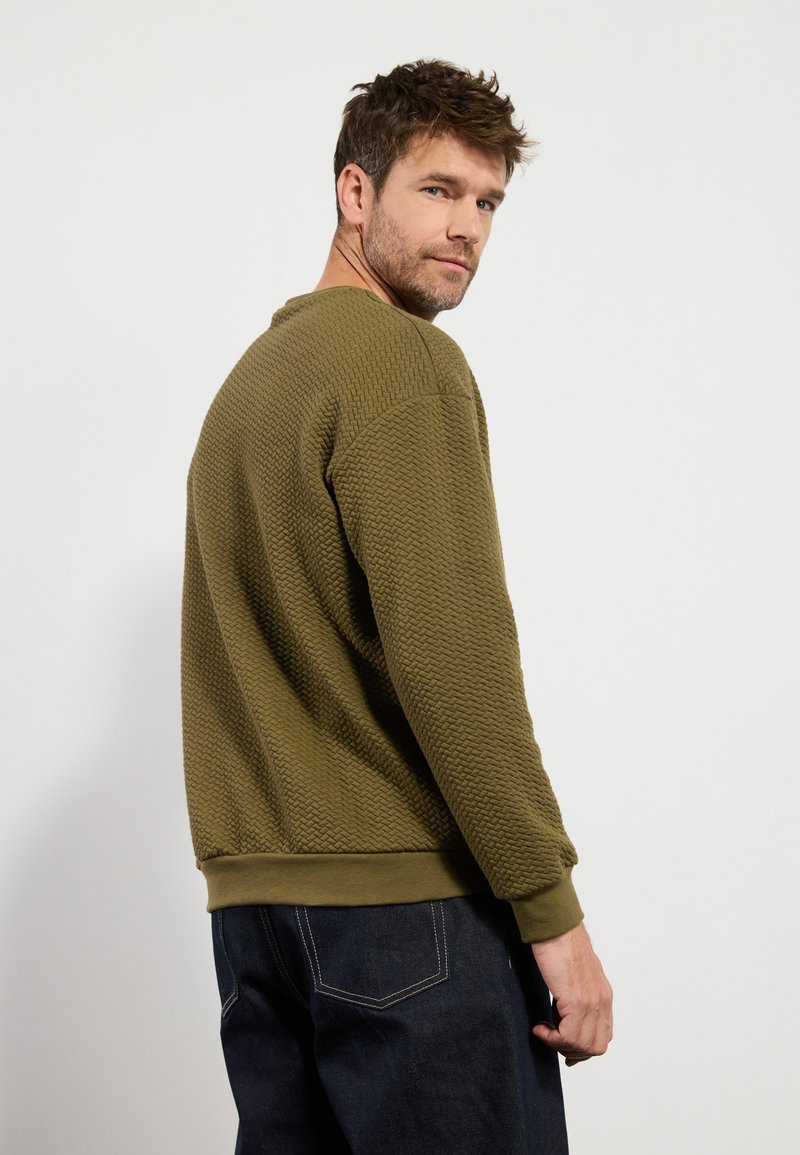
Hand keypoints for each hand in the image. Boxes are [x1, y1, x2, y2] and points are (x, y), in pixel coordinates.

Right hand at [529, 920, 612, 1065]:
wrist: (555, 926)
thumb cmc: (560, 942)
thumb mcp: (576, 973)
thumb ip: (578, 992)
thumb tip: (564, 1012)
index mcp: (603, 994)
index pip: (603, 1035)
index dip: (583, 1047)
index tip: (563, 1044)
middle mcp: (601, 1000)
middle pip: (596, 1046)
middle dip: (572, 1050)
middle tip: (551, 1039)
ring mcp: (591, 1002)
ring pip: (583, 1045)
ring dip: (560, 1045)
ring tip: (543, 1030)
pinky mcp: (576, 1001)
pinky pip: (568, 1036)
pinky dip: (551, 1038)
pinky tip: (539, 1026)